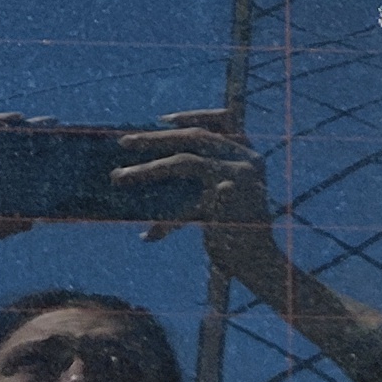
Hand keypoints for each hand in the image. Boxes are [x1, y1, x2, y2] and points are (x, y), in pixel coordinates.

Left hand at [117, 109, 288, 279]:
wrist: (261, 266)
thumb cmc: (238, 230)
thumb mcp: (228, 194)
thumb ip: (207, 173)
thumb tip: (158, 162)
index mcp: (249, 155)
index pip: (223, 120)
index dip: (192, 115)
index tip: (162, 119)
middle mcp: (245, 162)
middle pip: (194, 137)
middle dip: (155, 138)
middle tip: (124, 142)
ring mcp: (235, 181)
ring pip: (183, 163)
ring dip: (148, 169)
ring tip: (120, 177)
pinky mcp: (223, 206)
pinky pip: (182, 210)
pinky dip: (163, 222)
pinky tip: (148, 236)